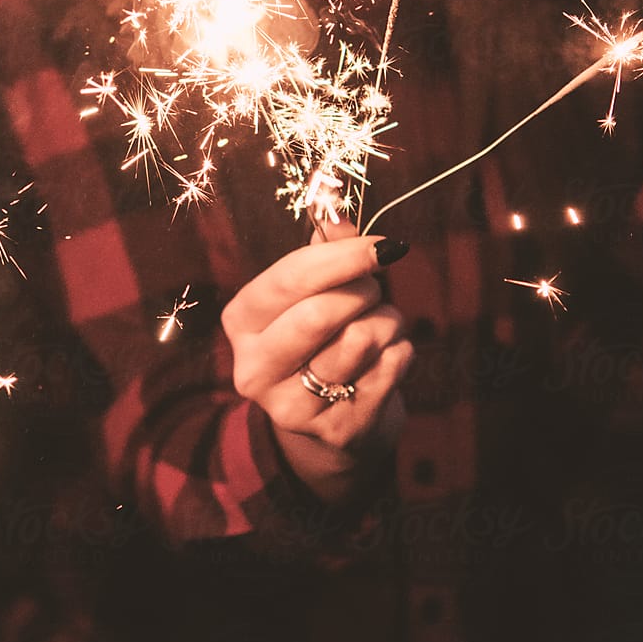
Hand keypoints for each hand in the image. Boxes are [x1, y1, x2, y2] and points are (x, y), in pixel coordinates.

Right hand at [221, 226, 412, 500]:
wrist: (332, 418)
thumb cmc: (323, 336)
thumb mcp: (313, 290)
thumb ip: (325, 248)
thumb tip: (338, 211)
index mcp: (242, 322)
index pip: (290, 280)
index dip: (342, 256)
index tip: (383, 245)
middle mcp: (254, 369)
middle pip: (321, 313)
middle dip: (363, 292)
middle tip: (373, 291)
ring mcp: (291, 407)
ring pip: (362, 340)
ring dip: (388, 322)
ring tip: (379, 327)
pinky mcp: (336, 430)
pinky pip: (390, 367)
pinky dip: (400, 353)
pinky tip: (384, 360)